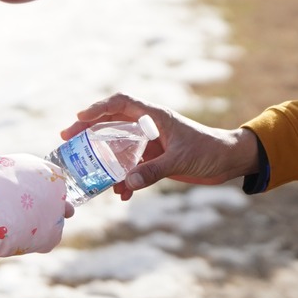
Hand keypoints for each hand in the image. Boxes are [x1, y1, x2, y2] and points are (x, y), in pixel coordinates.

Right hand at [62, 94, 261, 196]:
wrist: (230, 161)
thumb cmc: (210, 150)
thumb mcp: (180, 160)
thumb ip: (153, 171)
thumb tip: (125, 185)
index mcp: (155, 116)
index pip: (121, 102)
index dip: (98, 107)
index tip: (78, 118)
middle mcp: (150, 127)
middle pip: (112, 122)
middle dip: (89, 131)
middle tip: (67, 140)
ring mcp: (152, 143)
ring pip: (120, 148)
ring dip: (105, 160)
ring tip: (89, 173)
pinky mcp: (157, 160)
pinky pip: (134, 168)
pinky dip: (125, 179)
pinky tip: (122, 194)